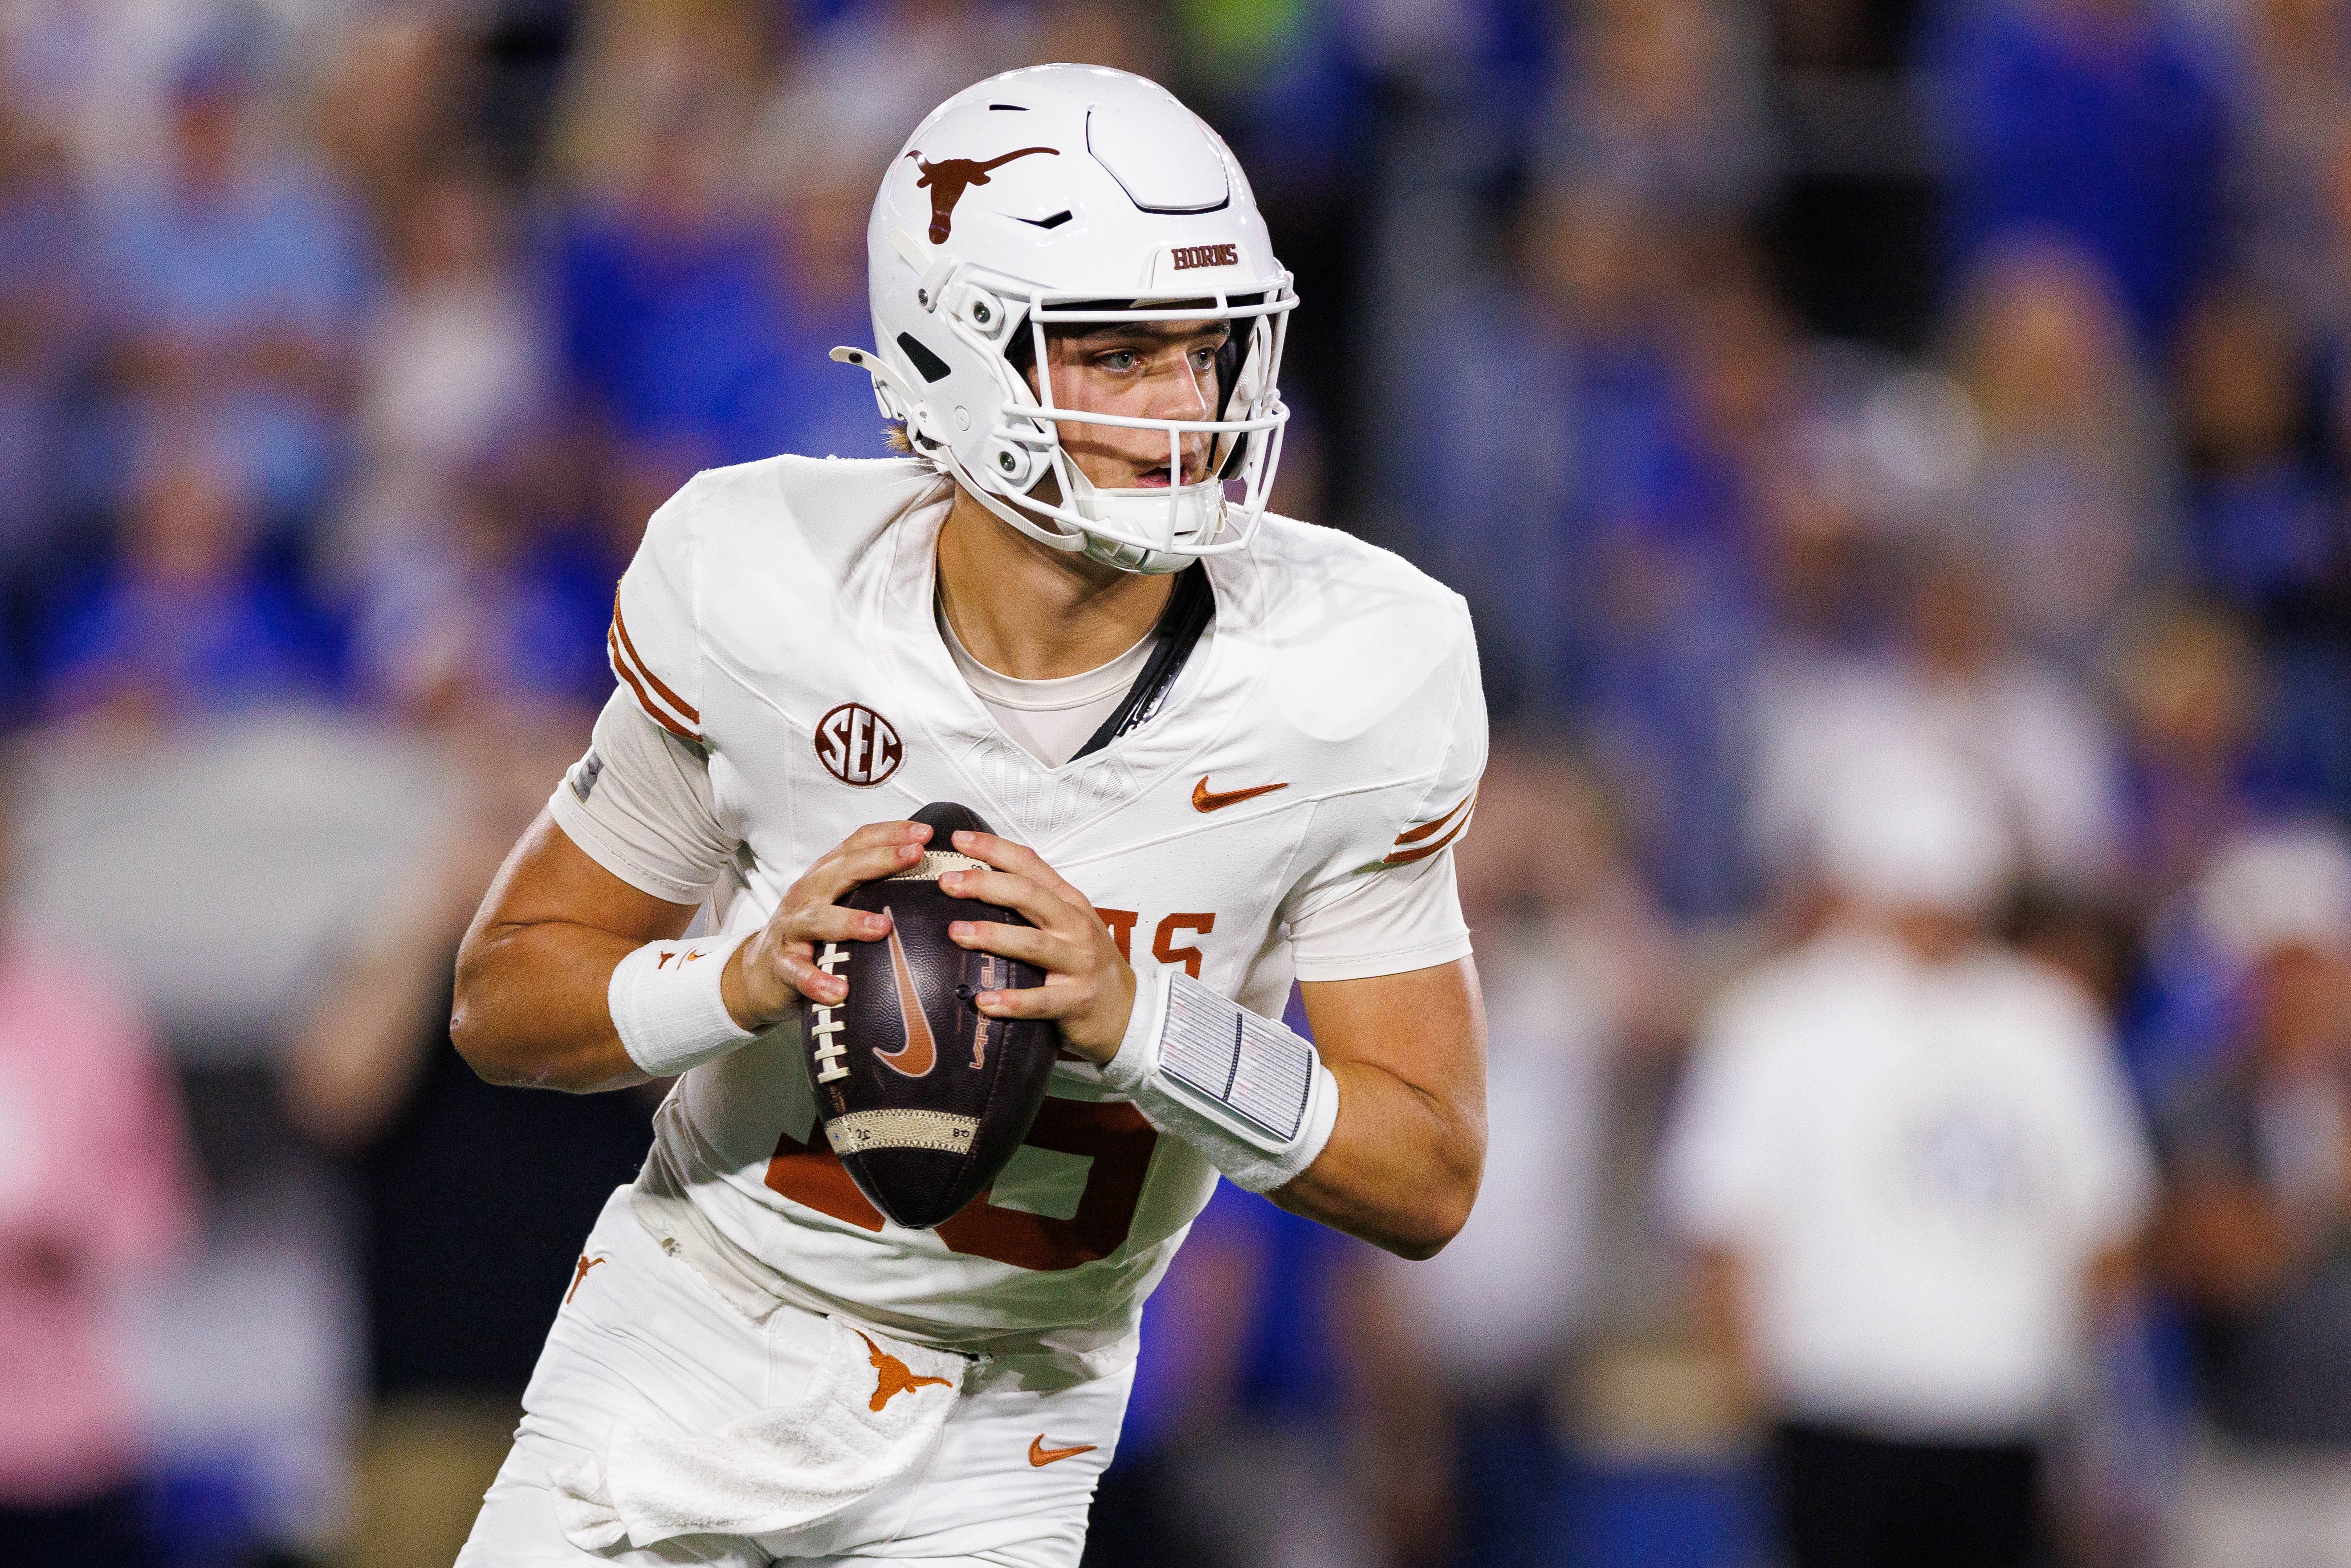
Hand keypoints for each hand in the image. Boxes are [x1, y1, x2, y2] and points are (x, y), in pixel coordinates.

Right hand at [722, 821, 931, 1028]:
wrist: (759, 971)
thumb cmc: (811, 934)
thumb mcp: (837, 903)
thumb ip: (873, 889)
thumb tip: (934, 882)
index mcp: (826, 876)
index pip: (857, 843)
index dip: (890, 833)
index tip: (926, 832)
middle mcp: (808, 894)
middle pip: (842, 870)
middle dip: (880, 860)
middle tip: (914, 855)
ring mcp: (791, 927)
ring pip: (819, 919)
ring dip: (851, 921)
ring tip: (882, 927)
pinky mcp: (780, 963)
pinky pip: (797, 971)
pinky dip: (816, 981)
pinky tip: (839, 990)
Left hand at [939, 830, 1136, 1061]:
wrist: (1126, 1010)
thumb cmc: (1086, 962)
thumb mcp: (1069, 923)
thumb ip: (1033, 903)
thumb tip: (976, 883)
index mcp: (1069, 902)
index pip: (1031, 865)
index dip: (995, 849)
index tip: (959, 839)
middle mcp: (1076, 927)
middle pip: (1029, 896)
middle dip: (987, 885)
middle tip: (948, 883)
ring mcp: (1079, 963)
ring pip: (1033, 944)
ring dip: (993, 937)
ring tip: (956, 933)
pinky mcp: (1076, 1001)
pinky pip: (1040, 1001)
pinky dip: (1012, 1002)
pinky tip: (984, 1000)